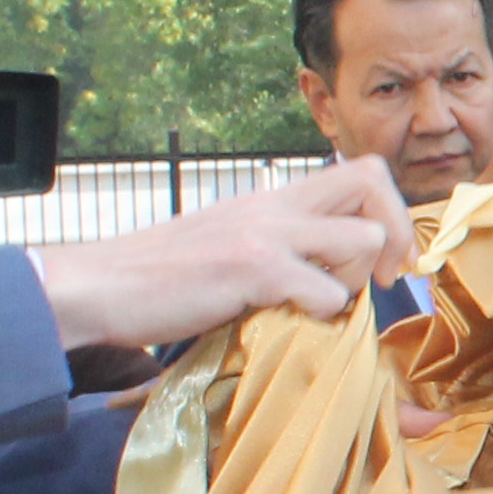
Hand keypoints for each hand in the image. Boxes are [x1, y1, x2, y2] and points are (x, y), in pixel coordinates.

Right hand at [30, 157, 412, 351]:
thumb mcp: (228, 244)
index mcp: (271, 198)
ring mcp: (264, 233)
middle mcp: (274, 205)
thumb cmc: (161, 278)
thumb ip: (277, 247)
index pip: (356, 170)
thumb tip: (327, 276)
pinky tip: (283, 323)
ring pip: (362, 238)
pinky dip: (319, 316)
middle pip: (371, 179)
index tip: (380, 260)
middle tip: (379, 278)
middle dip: (395, 231)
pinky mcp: (250, 269)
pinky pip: (325, 292)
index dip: (387, 211)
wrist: (97, 286)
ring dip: (355, 281)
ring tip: (315, 305)